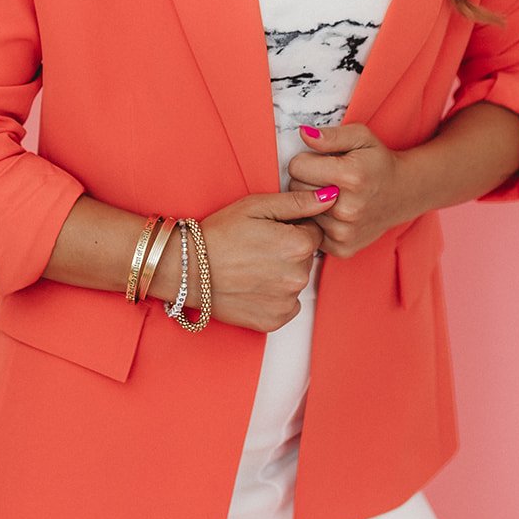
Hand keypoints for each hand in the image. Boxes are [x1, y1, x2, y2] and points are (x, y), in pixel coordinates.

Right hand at [170, 188, 329, 333]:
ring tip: (251, 267)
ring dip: (282, 274)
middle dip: (288, 251)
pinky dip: (274, 297)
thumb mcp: (257, 207)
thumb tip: (332, 196)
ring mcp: (287, 302)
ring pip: (296, 281)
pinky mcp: (274, 322)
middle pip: (306, 258)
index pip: (313, 233)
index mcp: (298, 245)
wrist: (186, 269)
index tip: (268, 231)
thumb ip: (298, 202)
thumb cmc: (219, 234)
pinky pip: (286, 305)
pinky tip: (252, 286)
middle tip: (257, 248)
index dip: (292, 228)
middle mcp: (298, 277)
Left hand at [287, 123, 410, 257]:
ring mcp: (345, 232)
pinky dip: (318, 221)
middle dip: (306, 180)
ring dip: (311, 202)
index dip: (305, 160)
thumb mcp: (360, 137)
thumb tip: (303, 134)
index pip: (297, 166)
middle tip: (326, 177)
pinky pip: (311, 231)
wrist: (403, 193)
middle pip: (295, 189)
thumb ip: (331, 135)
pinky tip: (334, 212)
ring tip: (333, 194)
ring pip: (302, 212)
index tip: (319, 161)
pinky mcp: (342, 248)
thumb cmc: (377, 161)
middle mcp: (347, 209)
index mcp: (350, 177)